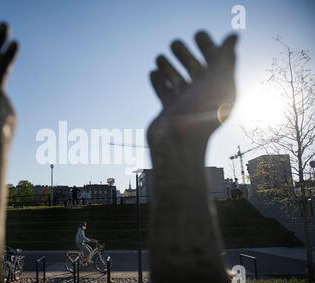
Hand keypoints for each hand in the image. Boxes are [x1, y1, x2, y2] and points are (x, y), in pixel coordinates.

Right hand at [148, 31, 236, 149]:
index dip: (209, 46)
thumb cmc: (200, 112)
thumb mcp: (218, 81)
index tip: (198, 34)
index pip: (216, 62)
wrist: (179, 142)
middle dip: (184, 54)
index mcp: (220, 89)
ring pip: (177, 79)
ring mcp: (186, 103)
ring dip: (168, 66)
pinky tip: (153, 72)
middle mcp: (203, 96)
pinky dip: (158, 81)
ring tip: (160, 58)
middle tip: (175, 44)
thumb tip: (233, 36)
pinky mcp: (169, 110)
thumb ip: (225, 57)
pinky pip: (164, 92)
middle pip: (194, 69)